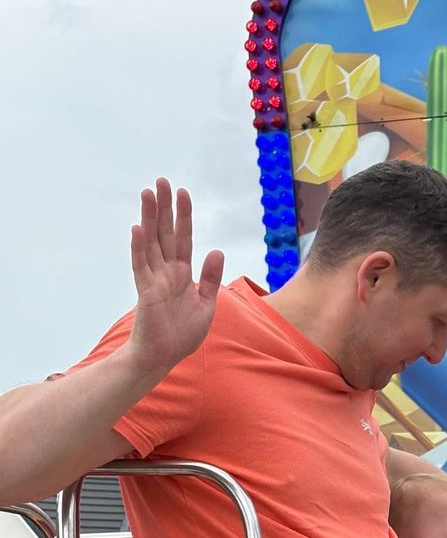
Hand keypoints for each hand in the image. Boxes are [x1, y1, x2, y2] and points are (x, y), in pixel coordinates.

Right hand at [128, 178, 224, 376]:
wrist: (164, 356)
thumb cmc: (182, 334)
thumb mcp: (206, 304)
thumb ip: (212, 278)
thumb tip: (217, 250)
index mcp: (182, 273)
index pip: (183, 238)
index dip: (183, 216)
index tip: (182, 193)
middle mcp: (166, 272)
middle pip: (165, 233)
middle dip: (164, 207)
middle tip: (161, 181)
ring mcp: (154, 279)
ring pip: (151, 242)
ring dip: (149, 218)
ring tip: (148, 193)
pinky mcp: (145, 292)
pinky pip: (141, 266)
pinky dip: (139, 247)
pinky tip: (138, 228)